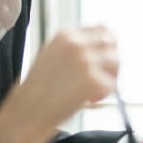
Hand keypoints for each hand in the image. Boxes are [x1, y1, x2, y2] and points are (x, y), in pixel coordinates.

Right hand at [0, 27, 118, 142]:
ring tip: (92, 90)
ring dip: (110, 77)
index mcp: (65, 36)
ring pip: (116, 62)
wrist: (26, 113)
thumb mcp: (51, 56)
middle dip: (112, 59)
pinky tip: (88, 99)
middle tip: (104, 76)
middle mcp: (77, 44)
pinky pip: (112, 84)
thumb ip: (74, 49)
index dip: (109, 44)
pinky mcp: (93, 80)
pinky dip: (104, 94)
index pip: (102, 29)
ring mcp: (86, 61)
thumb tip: (100, 49)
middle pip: (112, 43)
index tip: (107, 56)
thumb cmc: (37, 91)